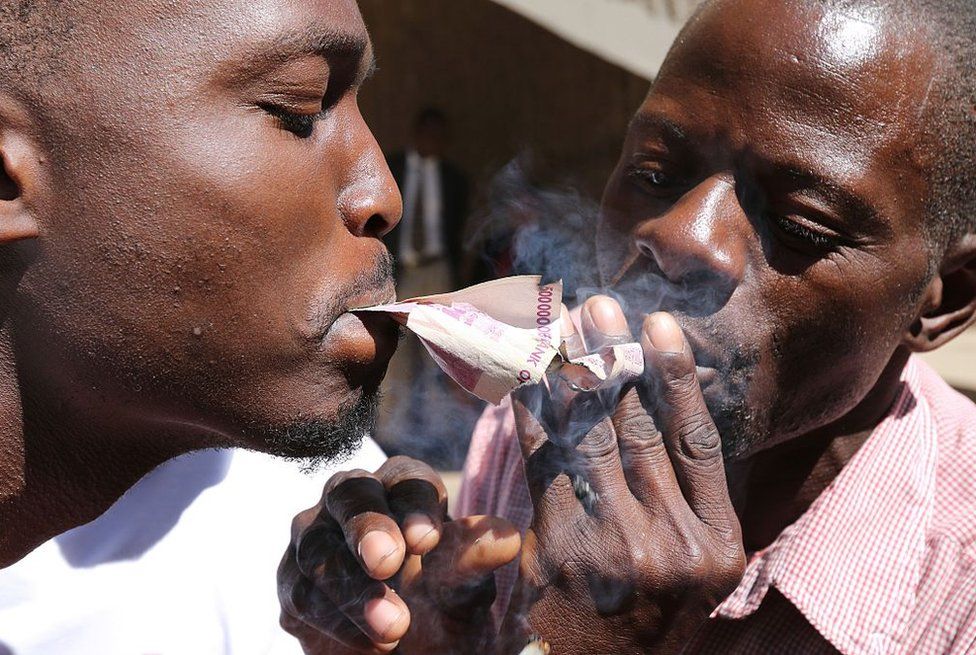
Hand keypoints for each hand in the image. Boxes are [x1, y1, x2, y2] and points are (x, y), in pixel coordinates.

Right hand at [278, 456, 520, 654]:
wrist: (406, 649)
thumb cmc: (441, 599)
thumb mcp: (463, 585)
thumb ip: (474, 560)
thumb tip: (507, 538)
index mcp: (400, 483)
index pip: (404, 479)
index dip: (414, 507)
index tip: (427, 541)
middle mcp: (349, 497)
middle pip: (348, 496)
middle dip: (367, 529)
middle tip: (389, 563)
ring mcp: (312, 536)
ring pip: (319, 550)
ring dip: (354, 591)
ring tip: (393, 629)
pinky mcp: (292, 583)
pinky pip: (303, 596)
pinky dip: (336, 622)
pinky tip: (371, 646)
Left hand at [505, 296, 745, 653]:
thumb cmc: (650, 616)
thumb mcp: (697, 572)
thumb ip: (690, 501)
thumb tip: (667, 409)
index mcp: (719, 546)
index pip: (699, 443)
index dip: (679, 379)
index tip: (661, 328)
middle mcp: (675, 544)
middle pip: (642, 429)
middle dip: (616, 361)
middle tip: (599, 307)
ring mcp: (618, 547)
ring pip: (593, 438)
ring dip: (574, 375)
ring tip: (565, 327)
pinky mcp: (563, 550)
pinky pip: (547, 465)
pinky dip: (535, 417)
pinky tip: (527, 380)